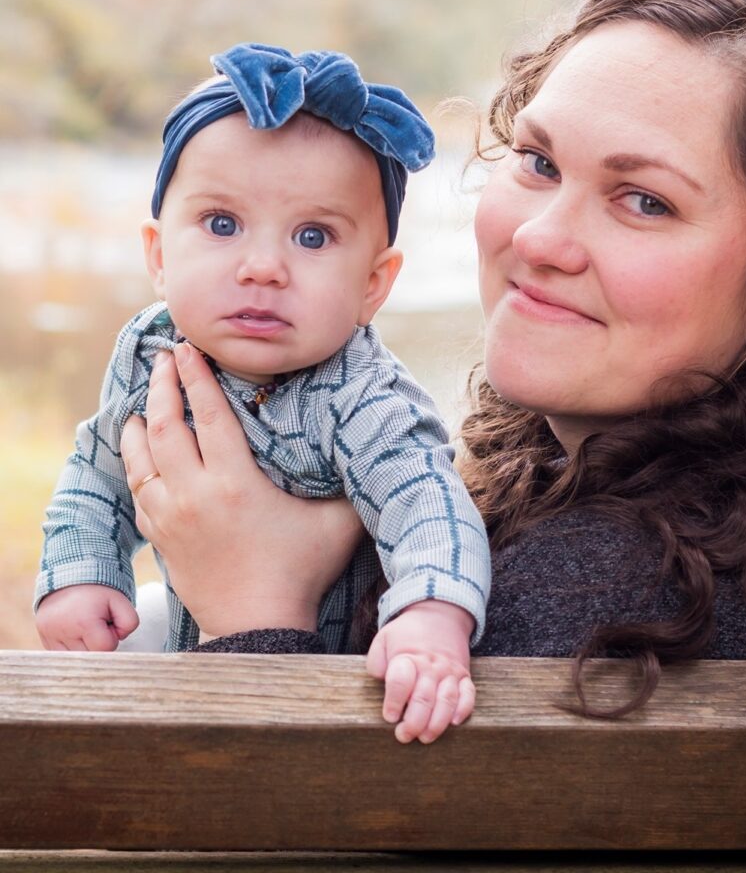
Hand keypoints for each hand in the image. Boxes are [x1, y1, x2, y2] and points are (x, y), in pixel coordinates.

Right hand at [36, 584, 138, 650]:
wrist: (71, 576)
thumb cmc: (99, 591)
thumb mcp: (121, 601)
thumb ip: (130, 622)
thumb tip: (118, 640)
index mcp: (84, 622)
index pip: (105, 648)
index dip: (112, 636)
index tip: (109, 622)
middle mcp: (63, 631)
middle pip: (90, 655)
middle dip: (98, 642)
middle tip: (97, 623)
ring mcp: (50, 636)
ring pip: (76, 657)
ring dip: (85, 646)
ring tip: (85, 626)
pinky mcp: (44, 638)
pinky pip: (62, 654)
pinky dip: (73, 646)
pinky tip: (75, 630)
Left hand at [120, 343, 365, 637]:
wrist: (257, 626)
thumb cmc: (301, 571)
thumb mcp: (338, 524)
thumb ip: (353, 485)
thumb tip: (381, 452)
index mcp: (236, 482)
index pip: (209, 415)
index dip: (196, 378)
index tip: (186, 349)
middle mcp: (195, 494)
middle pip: (166, 427)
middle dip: (161, 387)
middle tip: (162, 359)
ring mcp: (172, 517)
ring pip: (141, 458)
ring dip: (140, 424)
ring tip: (142, 402)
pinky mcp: (161, 538)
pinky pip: (138, 490)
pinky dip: (134, 465)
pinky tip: (139, 454)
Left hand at [366, 599, 475, 743]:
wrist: (439, 614)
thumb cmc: (407, 633)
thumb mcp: (384, 639)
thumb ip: (376, 662)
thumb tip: (379, 679)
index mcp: (408, 657)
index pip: (400, 682)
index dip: (394, 702)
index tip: (389, 716)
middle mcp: (431, 666)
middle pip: (424, 698)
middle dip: (413, 723)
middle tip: (403, 735)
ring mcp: (450, 672)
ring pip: (447, 701)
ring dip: (436, 723)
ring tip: (425, 737)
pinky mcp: (464, 676)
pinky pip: (469, 695)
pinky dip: (464, 710)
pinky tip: (454, 723)